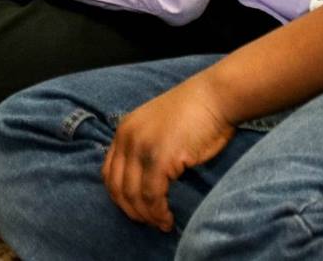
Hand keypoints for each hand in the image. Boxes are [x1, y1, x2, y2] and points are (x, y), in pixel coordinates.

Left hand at [103, 73, 237, 231]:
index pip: (108, 172)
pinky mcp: (160, 157)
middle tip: (149, 223)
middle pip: (117, 186)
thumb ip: (145, 148)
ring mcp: (142, 147)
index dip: (120, 197)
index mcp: (123, 130)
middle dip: (131, 211)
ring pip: (133, 194)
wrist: (214, 98)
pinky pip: (152, 194)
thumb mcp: (157, 128)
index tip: (136, 210)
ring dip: (146, 216)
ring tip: (162, 224)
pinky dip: (158, 211)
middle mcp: (127, 138)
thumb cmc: (194, 114)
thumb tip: (145, 183)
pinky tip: (168, 218)